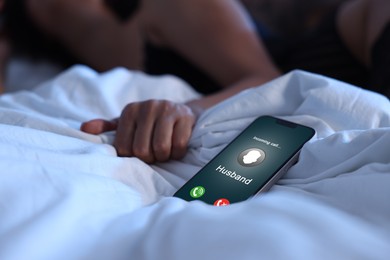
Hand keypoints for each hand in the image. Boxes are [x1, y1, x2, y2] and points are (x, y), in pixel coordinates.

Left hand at [81, 100, 197, 162]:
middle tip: (154, 154)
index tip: (140, 153)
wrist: (181, 113)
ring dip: (164, 157)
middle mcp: (147, 107)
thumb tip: (84, 128)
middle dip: (150, 158)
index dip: (133, 157)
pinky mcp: (185, 116)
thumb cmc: (150, 123)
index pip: (123, 148)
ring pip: (161, 149)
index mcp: (130, 111)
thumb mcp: (128, 124)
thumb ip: (107, 128)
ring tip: (165, 152)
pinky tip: (176, 147)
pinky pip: (178, 145)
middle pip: (142, 150)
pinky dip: (177, 153)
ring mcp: (167, 109)